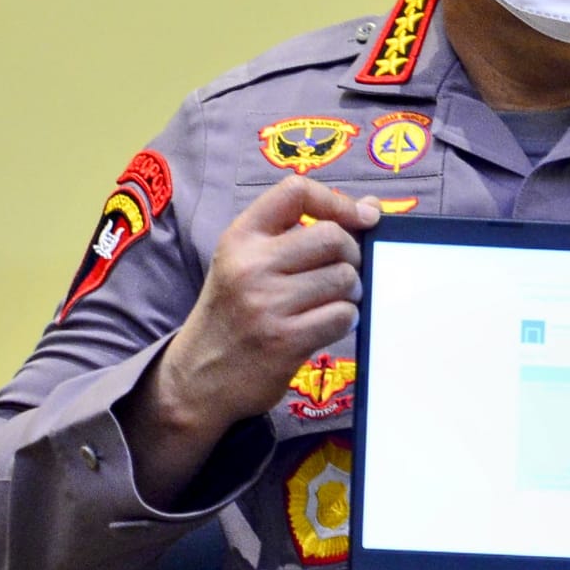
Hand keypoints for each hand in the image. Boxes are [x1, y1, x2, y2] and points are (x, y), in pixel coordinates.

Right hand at [124, 178, 379, 504]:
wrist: (198, 377)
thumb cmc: (233, 312)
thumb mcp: (248, 261)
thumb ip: (302, 231)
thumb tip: (372, 207)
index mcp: (240, 237)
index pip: (296, 191)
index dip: (339, 200)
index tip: (362, 218)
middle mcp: (250, 265)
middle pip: (333, 237)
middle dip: (352, 254)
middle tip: (342, 272)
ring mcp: (267, 304)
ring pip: (344, 278)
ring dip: (350, 291)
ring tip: (330, 300)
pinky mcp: (284, 341)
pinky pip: (342, 315)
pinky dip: (345, 319)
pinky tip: (327, 323)